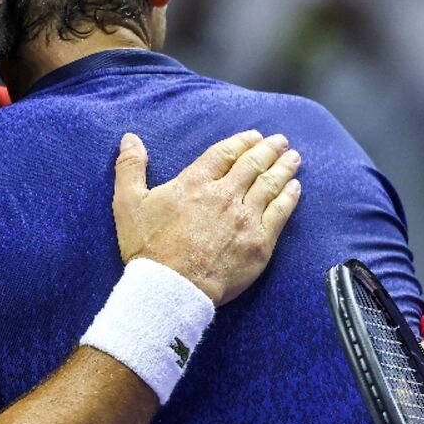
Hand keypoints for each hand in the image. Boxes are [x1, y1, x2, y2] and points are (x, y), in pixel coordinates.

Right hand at [112, 130, 301, 305]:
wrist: (171, 288)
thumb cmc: (148, 248)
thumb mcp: (128, 203)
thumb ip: (130, 167)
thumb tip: (130, 138)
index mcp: (196, 183)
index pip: (224, 154)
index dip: (240, 142)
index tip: (253, 136)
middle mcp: (224, 195)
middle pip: (252, 165)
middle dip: (268, 150)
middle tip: (280, 141)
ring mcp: (245, 219)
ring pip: (270, 186)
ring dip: (283, 168)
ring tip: (293, 158)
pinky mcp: (259, 243)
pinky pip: (280, 214)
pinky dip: (289, 198)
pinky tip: (295, 189)